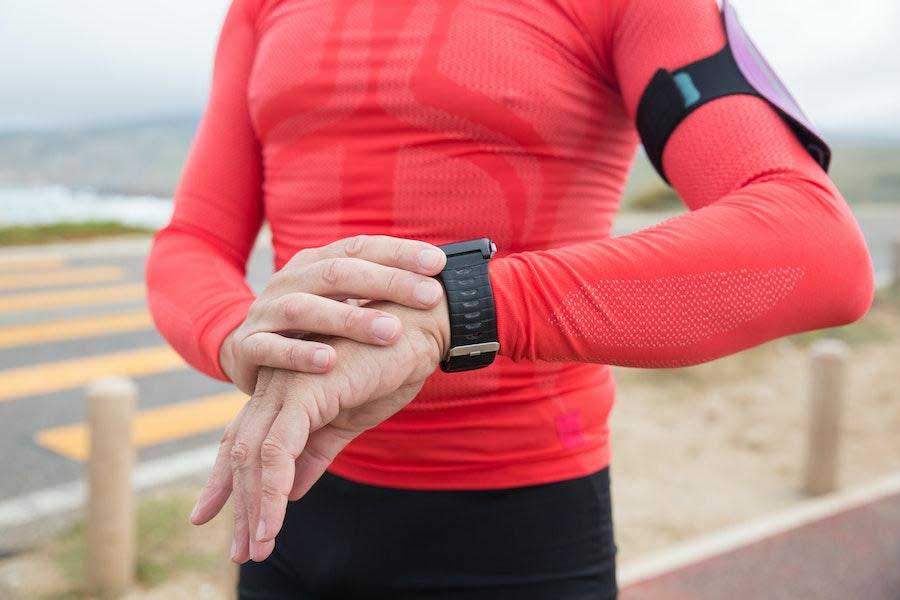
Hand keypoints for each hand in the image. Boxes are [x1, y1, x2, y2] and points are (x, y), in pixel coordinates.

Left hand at [191, 300, 449, 562]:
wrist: (421, 327)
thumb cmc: (391, 365)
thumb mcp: (350, 419)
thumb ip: (317, 451)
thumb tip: (293, 491)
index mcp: (286, 391)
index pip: (244, 439)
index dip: (225, 480)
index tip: (210, 515)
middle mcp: (276, 386)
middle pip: (240, 451)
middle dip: (239, 504)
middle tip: (243, 551)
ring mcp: (286, 385)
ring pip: (253, 456)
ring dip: (254, 507)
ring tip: (258, 548)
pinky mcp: (304, 390)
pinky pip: (278, 449)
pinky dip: (273, 490)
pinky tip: (274, 524)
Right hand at [220, 235, 446, 393]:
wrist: (244, 352)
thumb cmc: (310, 330)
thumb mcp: (340, 302)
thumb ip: (378, 290)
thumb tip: (439, 281)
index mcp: (315, 264)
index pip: (360, 248)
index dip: (399, 253)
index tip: (439, 264)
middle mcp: (290, 281)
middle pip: (339, 273)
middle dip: (388, 282)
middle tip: (429, 296)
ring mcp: (266, 312)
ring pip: (306, 308)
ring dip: (351, 320)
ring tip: (391, 331)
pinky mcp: (247, 347)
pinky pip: (271, 349)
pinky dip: (299, 354)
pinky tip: (329, 362)